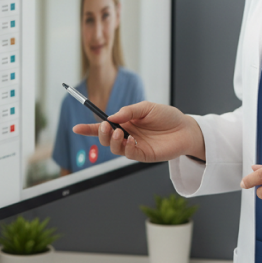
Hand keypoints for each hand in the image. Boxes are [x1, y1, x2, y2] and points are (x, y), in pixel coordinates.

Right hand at [72, 102, 204, 163]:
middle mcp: (127, 135)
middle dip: (101, 133)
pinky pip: (129, 154)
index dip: (89, 128)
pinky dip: (127, 147)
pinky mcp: (143, 155)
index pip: (103, 127)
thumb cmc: (167, 116)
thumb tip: (111, 117)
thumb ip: (129, 111)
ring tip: (120, 133)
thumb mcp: (147, 107)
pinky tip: (132, 140)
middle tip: (106, 126)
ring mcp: (134, 146)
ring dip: (113, 141)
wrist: (185, 128)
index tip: (76, 128)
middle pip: (105, 138)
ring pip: (114, 148)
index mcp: (125, 122)